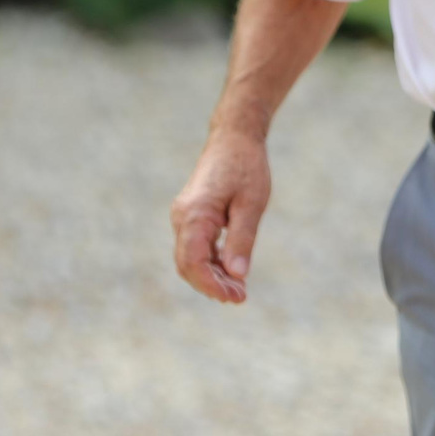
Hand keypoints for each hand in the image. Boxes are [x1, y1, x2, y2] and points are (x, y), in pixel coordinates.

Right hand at [170, 133, 272, 304]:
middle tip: (240, 297)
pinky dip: (211, 262)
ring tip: (239, 289)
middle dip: (212, 285)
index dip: (211, 285)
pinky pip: (195, 247)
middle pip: (187, 265)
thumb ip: (242, 239)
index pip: (193, 262)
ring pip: (190, 258)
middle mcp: (182, 217)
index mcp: (194, 214)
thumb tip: (237, 275)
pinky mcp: (191, 216)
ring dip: (212, 276)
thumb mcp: (252, 203)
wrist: (234, 137)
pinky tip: (231, 272)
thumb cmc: (246, 166)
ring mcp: (184, 216)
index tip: (235, 297)